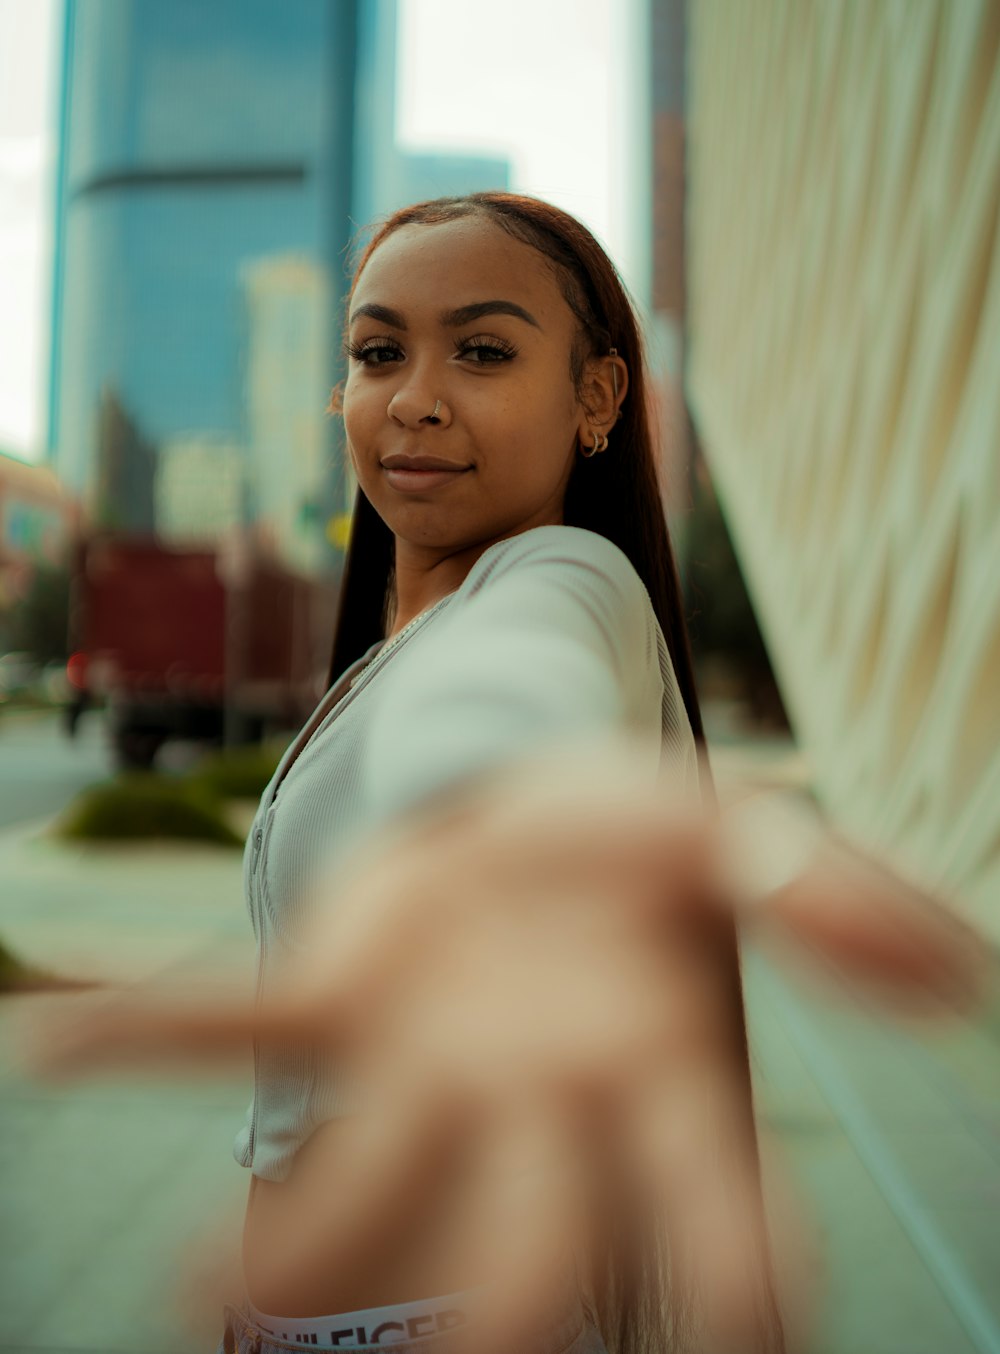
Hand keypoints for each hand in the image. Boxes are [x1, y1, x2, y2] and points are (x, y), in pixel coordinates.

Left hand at [36, 742, 987, 1351]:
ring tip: (207, 1289)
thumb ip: (837, 896)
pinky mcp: (326, 998)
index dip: (722, 1283)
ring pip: (351, 1188)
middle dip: (486, 1322)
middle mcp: (530, 1108)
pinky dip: (144, 1029)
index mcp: (646, 1079)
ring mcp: (417, 1063)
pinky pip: (231, 1023)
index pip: (699, 1213)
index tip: (746, 1344)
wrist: (525, 795)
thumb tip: (964, 978)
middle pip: (514, 1252)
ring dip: (281, 1242)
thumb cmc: (631, 836)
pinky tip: (52, 1040)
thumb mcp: (736, 828)